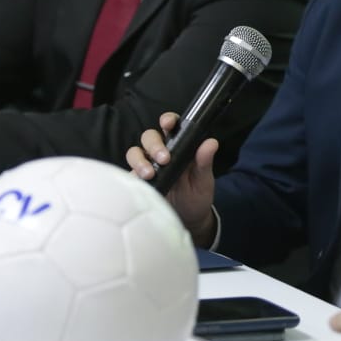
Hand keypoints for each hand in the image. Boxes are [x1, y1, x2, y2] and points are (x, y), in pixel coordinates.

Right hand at [126, 111, 218, 244]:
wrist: (188, 220)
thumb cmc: (197, 195)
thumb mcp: (204, 180)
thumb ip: (205, 161)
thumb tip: (211, 143)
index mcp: (179, 146)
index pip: (171, 126)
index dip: (167, 120)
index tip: (168, 124)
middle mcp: (161, 152)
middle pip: (149, 137)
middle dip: (154, 145)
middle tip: (164, 159)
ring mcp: (148, 166)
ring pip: (135, 152)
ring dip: (140, 160)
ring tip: (150, 174)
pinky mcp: (138, 181)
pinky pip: (128, 173)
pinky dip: (131, 175)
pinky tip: (140, 182)